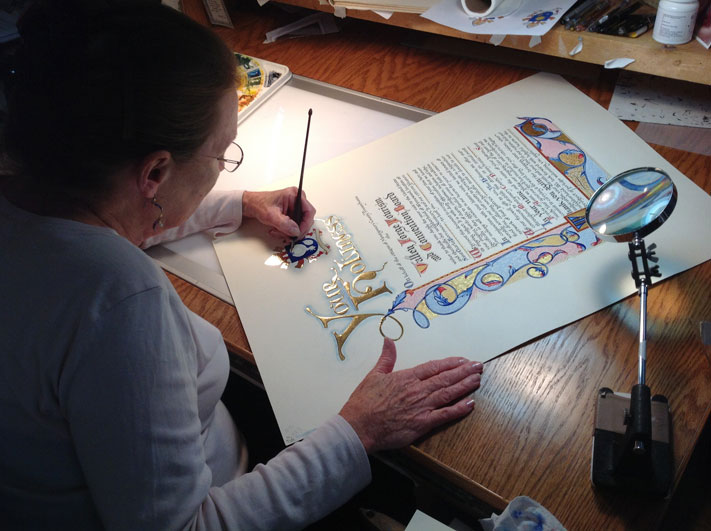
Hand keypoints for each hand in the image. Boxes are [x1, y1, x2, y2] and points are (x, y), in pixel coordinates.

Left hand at [242, 188, 315, 239]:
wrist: (250, 205)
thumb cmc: (259, 204)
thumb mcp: (271, 215)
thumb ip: (284, 224)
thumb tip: (296, 231)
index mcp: (295, 195)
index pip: (309, 212)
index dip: (305, 225)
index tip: (298, 234)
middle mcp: (297, 200)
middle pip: (305, 220)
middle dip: (295, 230)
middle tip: (286, 236)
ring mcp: (294, 207)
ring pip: (299, 225)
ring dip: (288, 232)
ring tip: (276, 232)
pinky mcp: (291, 213)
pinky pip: (293, 225)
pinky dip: (286, 231)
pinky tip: (276, 230)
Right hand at [339, 338, 482, 453]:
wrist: (358, 426)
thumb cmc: (364, 402)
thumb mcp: (374, 375)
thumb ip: (386, 358)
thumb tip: (388, 340)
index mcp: (406, 377)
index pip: (433, 367)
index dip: (450, 363)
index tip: (462, 359)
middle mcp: (417, 390)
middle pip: (445, 378)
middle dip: (464, 371)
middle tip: (479, 366)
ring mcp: (421, 407)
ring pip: (448, 393)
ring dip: (465, 385)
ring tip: (478, 379)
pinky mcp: (422, 423)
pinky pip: (445, 415)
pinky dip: (459, 409)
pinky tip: (470, 404)